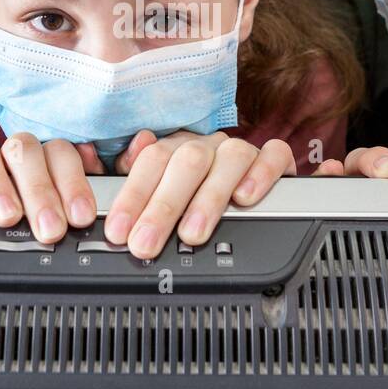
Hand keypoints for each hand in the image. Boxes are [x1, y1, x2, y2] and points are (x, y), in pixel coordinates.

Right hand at [0, 132, 101, 242]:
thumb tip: (101, 197)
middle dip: (40, 192)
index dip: (73, 184)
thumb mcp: (66, 211)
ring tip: (8, 215)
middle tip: (49, 228)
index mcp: (47, 158)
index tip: (80, 216)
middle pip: (26, 151)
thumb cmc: (39, 215)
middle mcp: (15, 153)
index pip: (62, 154)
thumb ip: (81, 202)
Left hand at [104, 131, 294, 258]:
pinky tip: (245, 198)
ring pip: (229, 158)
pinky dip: (260, 174)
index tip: (119, 231)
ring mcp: (241, 150)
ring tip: (192, 233)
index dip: (132, 196)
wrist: (248, 186)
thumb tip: (113, 162)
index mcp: (176, 148)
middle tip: (146, 242)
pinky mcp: (274, 159)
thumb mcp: (158, 189)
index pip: (150, 161)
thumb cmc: (195, 192)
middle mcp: (207, 146)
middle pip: (186, 162)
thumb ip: (134, 179)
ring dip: (209, 198)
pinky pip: (273, 155)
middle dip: (163, 206)